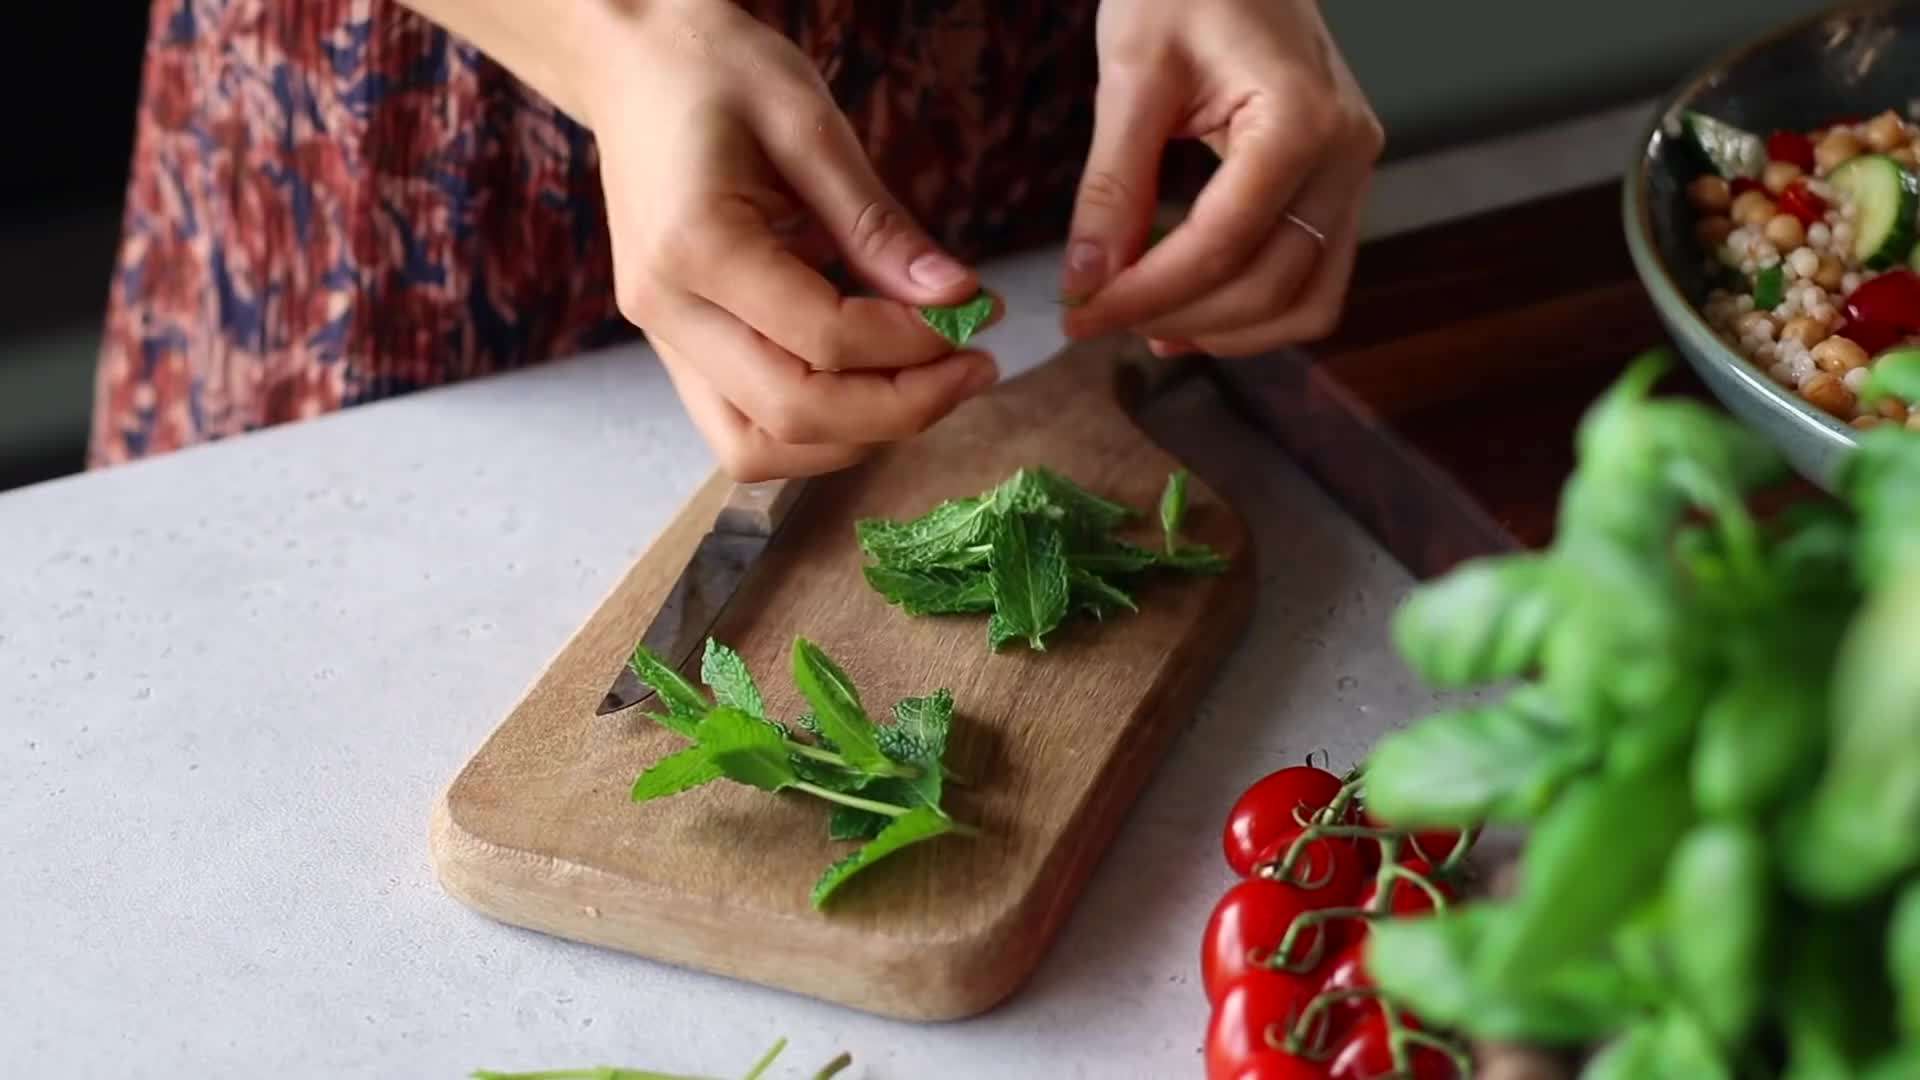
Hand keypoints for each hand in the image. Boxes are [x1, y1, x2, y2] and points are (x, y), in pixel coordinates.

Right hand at [581, 2, 998, 480]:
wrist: (630, 65)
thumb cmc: (717, 72)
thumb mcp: (810, 124)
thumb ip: (878, 224)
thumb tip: (956, 298)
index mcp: (694, 245)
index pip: (823, 341)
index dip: (914, 345)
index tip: (977, 313)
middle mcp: (665, 309)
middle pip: (790, 415)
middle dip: (900, 408)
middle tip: (973, 368)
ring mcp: (661, 339)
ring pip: (757, 448)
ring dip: (854, 437)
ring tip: (927, 385)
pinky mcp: (674, 349)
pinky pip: (743, 427)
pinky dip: (815, 428)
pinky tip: (872, 382)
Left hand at [1059, 0, 1382, 356]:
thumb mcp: (1131, 73)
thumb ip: (1113, 183)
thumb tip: (1086, 279)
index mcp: (1301, 120)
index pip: (1222, 245)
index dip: (1146, 294)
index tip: (1079, 314)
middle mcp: (1346, 155)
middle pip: (1272, 287)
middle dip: (1179, 317)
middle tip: (1097, 317)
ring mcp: (1353, 172)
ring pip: (1309, 301)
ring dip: (1227, 331)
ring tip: (1146, 325)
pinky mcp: (1338, 183)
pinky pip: (1313, 276)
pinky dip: (1256, 309)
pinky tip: (1190, 310)